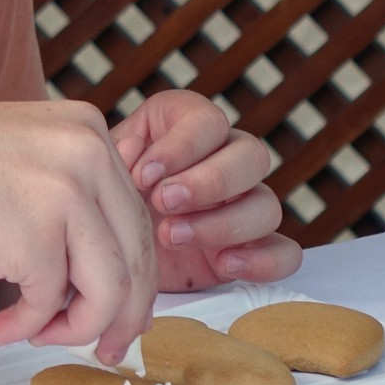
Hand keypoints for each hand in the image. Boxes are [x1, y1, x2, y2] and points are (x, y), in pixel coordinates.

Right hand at [0, 99, 156, 365]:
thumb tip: (94, 267)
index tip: (120, 308)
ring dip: (77, 328)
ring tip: (39, 337)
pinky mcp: (36, 240)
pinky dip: (27, 328)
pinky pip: (51, 304)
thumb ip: (64, 191)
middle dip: (123, 313)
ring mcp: (66, 196)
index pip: (134, 214)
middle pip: (135, 254)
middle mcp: (90, 155)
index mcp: (87, 129)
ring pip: (109, 289)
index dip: (133, 271)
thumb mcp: (19, 152)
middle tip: (106, 347)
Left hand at [111, 89, 301, 292]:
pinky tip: (222, 264)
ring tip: (171, 235)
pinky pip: (285, 252)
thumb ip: (117, 153)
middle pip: (251, 156)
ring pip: (267, 205)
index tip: (143, 173)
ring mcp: (243, 205)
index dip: (182, 145)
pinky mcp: (251, 249)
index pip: (208, 120)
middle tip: (162, 202)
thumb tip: (132, 152)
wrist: (102, 242)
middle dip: (207, 181)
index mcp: (187, 127)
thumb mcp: (99, 165)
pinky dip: (262, 260)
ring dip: (222, 223)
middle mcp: (225, 160)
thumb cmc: (101, 192)